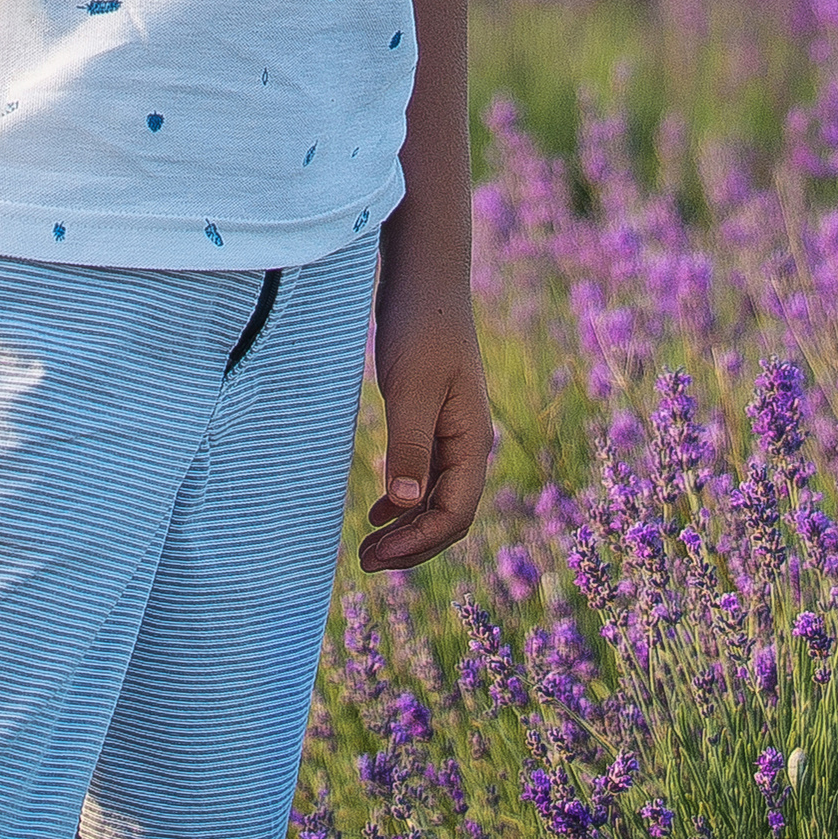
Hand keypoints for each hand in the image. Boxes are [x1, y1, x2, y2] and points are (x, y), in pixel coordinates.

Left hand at [360, 277, 492, 572]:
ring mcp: (453, 431)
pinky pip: (428, 475)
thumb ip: (410, 445)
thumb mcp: (411, 388)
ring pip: (438, 498)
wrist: (425, 276)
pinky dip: (406, 499)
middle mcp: (469, 442)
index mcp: (472, 440)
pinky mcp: (434, 417)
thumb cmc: (421, 326)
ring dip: (407, 527)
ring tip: (369, 546)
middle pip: (450, 516)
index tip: (375, 555)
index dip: (416, 543)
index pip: (454, 515)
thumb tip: (406, 504)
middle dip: (412, 546)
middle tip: (365, 562)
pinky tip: (381, 509)